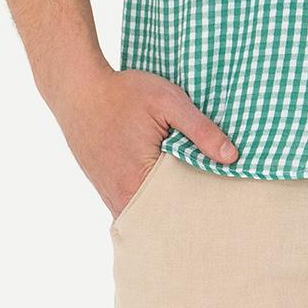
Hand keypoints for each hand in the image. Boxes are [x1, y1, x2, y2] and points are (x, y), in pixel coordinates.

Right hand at [60, 67, 238, 218]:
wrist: (76, 88)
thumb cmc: (122, 92)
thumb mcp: (168, 101)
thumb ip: (201, 129)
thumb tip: (231, 157)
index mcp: (139, 179)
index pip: (179, 212)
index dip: (201, 211)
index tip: (221, 211)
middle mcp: (121, 195)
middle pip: (161, 219)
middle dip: (184, 218)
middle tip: (211, 213)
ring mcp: (109, 193)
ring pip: (144, 215)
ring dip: (165, 211)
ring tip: (190, 204)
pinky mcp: (103, 185)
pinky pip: (130, 205)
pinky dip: (148, 203)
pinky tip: (164, 191)